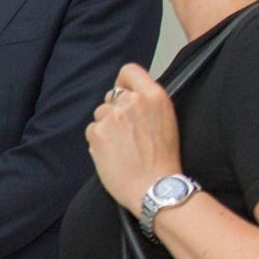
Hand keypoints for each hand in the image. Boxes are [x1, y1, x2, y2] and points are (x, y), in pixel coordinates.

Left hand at [87, 63, 181, 211]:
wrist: (154, 187)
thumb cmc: (163, 160)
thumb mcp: (166, 121)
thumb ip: (147, 103)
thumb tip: (130, 94)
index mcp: (154, 96)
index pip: (129, 71)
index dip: (123, 82)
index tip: (124, 92)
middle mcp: (132, 101)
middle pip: (112, 95)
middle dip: (115, 110)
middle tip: (127, 132)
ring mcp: (112, 116)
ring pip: (100, 113)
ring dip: (106, 126)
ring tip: (122, 146)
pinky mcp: (97, 133)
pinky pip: (92, 130)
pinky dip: (98, 141)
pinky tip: (113, 154)